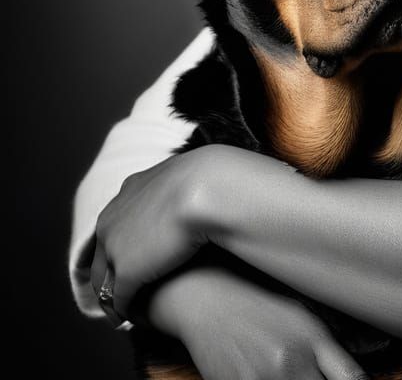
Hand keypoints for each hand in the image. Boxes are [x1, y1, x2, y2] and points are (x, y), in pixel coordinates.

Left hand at [90, 145, 227, 321]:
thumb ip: (178, 186)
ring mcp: (115, 246)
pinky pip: (118, 298)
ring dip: (110, 298)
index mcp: (127, 192)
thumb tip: (191, 186)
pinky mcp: (126, 271)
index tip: (121, 257)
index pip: (111, 224)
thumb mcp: (186, 175)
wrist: (206, 188)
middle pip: (99, 256)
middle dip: (104, 275)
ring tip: (119, 313)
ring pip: (103, 281)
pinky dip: (122, 310)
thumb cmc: (208, 179)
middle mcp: (112, 219)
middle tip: (112, 292)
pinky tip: (130, 318)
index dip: (114, 244)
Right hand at [145, 258, 369, 379]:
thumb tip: (381, 345)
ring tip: (297, 375)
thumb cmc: (258, 301)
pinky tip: (275, 377)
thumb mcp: (302, 311)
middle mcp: (291, 360)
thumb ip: (343, 332)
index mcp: (313, 338)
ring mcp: (262, 377)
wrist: (205, 296)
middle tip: (318, 376)